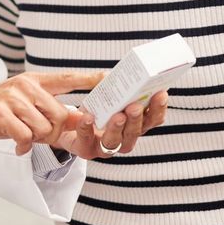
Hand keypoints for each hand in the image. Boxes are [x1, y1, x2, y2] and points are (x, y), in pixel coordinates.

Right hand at [0, 71, 104, 154]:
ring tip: (22, 137)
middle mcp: (25, 85)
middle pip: (60, 114)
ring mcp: (12, 97)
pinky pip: (26, 136)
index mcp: (33, 81)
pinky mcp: (0, 113)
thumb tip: (77, 120)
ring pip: (44, 127)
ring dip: (36, 140)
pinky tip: (15, 145)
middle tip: (38, 137)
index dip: (91, 78)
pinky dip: (23, 145)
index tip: (110, 76)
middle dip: (54, 133)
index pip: (67, 77)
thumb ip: (46, 110)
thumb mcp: (21, 106)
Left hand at [54, 91, 169, 159]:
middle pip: (136, 132)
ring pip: (115, 142)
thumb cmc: (88, 106)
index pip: (151, 120)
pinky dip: (87, 129)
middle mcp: (122, 138)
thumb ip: (108, 84)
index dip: (158, 109)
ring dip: (118, 129)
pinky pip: (87, 141)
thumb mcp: (101, 92)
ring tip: (118, 116)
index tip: (161, 93)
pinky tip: (87, 117)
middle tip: (136, 106)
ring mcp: (104, 147)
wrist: (62, 124)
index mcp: (132, 123)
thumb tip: (112, 74)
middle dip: (137, 119)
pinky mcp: (85, 149)